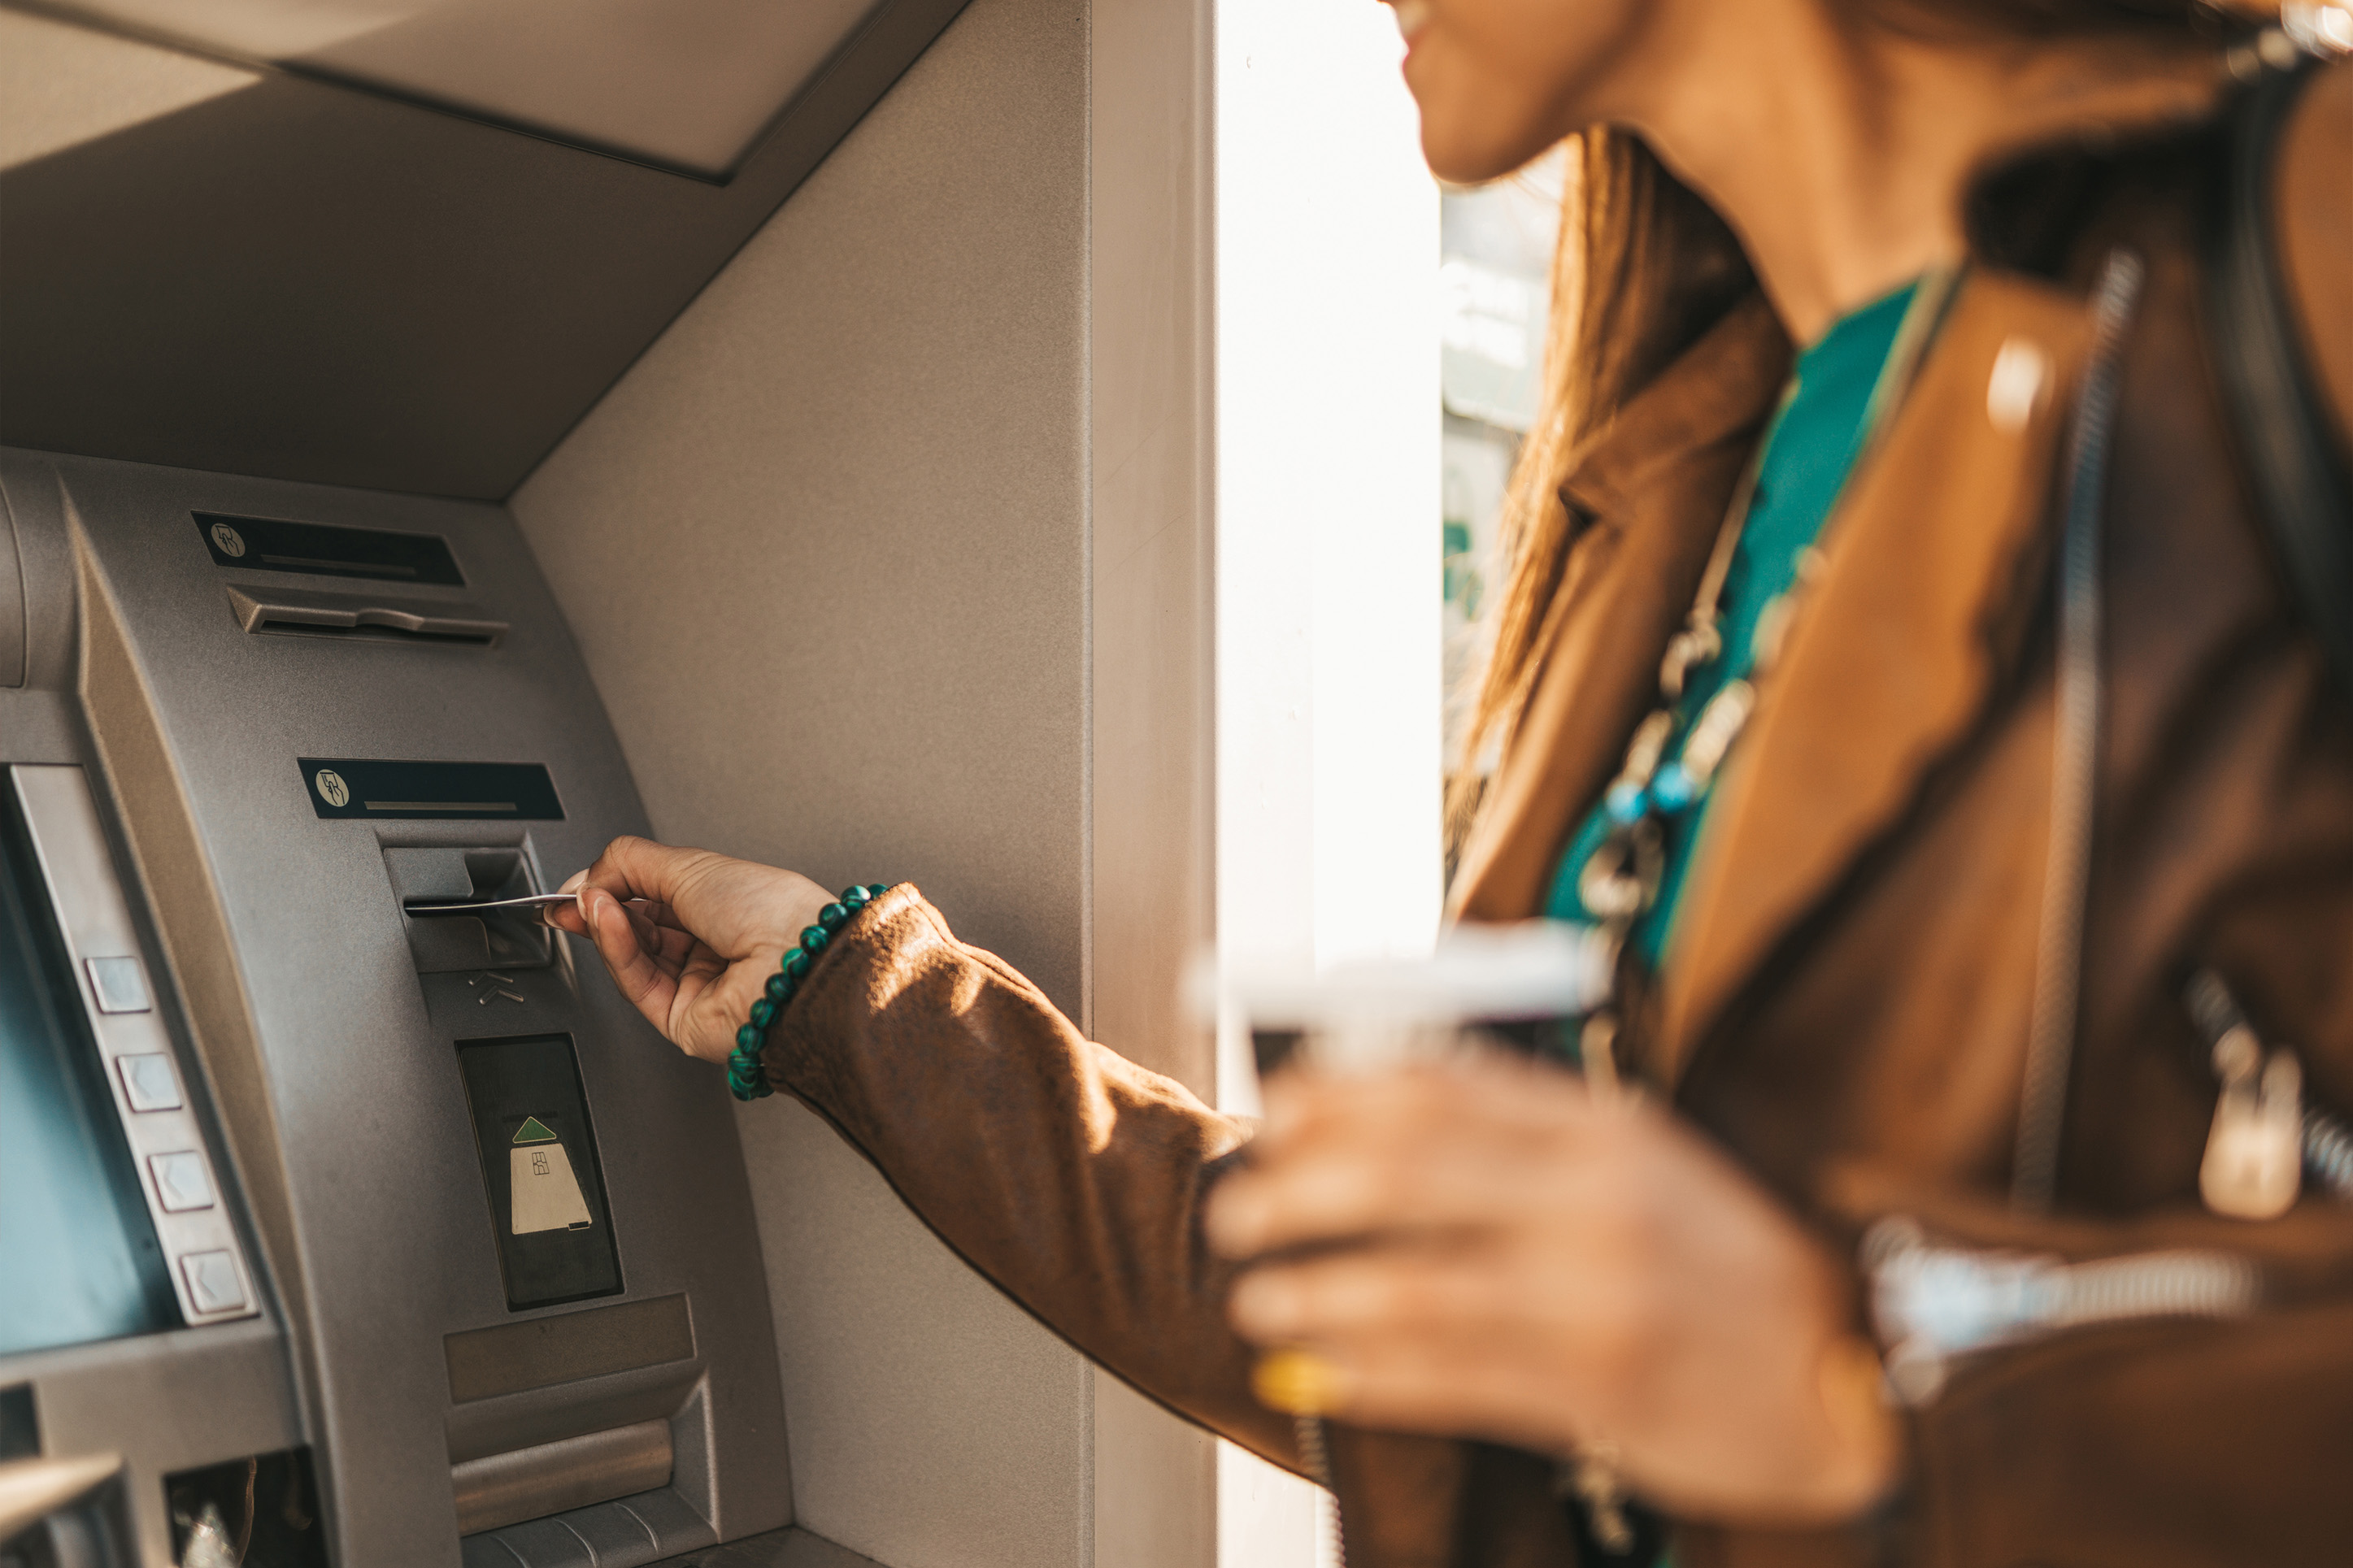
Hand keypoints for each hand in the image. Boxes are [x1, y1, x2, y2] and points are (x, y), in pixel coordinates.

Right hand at [546, 836, 835, 1063]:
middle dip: (601, 910)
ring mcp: (699, 984)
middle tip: (571, 897)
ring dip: (607, 926)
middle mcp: (714, 946)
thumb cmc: (771, 911)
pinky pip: (638, 984)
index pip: (655, 898)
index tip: (579, 882)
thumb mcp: (691, 865)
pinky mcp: (683, 1019)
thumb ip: (629, 863)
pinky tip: (606, 923)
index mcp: (726, 906)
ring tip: (591, 904)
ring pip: (634, 957)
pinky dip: (617, 951)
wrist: (795, 962)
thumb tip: (588, 875)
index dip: (614, 888)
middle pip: (639, 929)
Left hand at [1203, 1054, 1897, 1524]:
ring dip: (1317, 1292)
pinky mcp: (1600, 1385)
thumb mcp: (1645, 1167)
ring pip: (1414, 1284)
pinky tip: (1317, 1374)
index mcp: (1605, 1128)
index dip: (1339, 1096)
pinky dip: (1368, 1374)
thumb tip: (1388, 1119)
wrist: (1862, 1372)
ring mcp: (1597, 1292)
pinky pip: (1452, 1377)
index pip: (1441, 1086)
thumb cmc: (1731, 1269)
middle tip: (1241, 1210)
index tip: (1277, 1108)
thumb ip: (1532, 1136)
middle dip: (1302, 1189)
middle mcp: (1595, 1196)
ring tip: (1260, 1300)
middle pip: (1406, 1171)